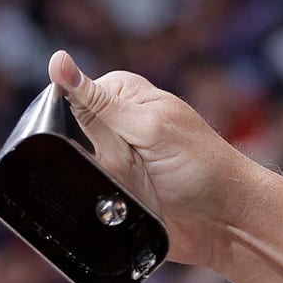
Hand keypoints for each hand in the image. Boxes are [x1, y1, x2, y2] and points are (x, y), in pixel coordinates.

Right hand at [48, 51, 250, 266]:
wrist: (225, 222)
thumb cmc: (199, 165)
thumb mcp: (148, 127)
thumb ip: (99, 102)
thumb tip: (58, 61)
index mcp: (126, 96)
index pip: (78, 94)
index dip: (81, 116)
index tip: (107, 132)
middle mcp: (117, 127)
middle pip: (73, 134)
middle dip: (90, 152)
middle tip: (131, 162)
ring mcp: (115, 162)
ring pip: (76, 167)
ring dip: (95, 179)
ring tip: (134, 185)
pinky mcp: (114, 194)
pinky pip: (86, 194)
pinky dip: (95, 202)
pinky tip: (121, 203)